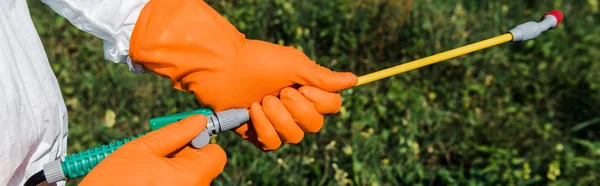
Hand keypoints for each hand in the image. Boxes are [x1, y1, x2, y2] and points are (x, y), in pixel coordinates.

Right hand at [79, 115, 225, 185]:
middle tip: (158, 156)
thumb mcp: (140, 149)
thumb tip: (198, 120)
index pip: (217, 154)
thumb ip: (174, 133)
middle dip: (185, 157)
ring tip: (147, 172)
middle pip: (204, 167)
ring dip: (175, 171)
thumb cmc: (113, 182)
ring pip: (191, 179)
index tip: (183, 139)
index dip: (200, 143)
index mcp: (191, 177)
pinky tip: (148, 182)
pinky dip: (169, 183)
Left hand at [129, 0, 356, 150]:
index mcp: (306, 89)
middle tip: (279, 93)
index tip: (304, 86)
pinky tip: (252, 111)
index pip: (331, 107)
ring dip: (279, 119)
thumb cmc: (258, 60)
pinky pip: (271, 144)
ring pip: (294, 137)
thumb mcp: (295, 66)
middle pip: (314, 125)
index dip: (321, 101)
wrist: (221, 66)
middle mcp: (294, 107)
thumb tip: (355, 80)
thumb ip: (323, 78)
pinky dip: (264, 128)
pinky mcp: (256, 132)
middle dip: (298, 110)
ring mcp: (275, 121)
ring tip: (262, 101)